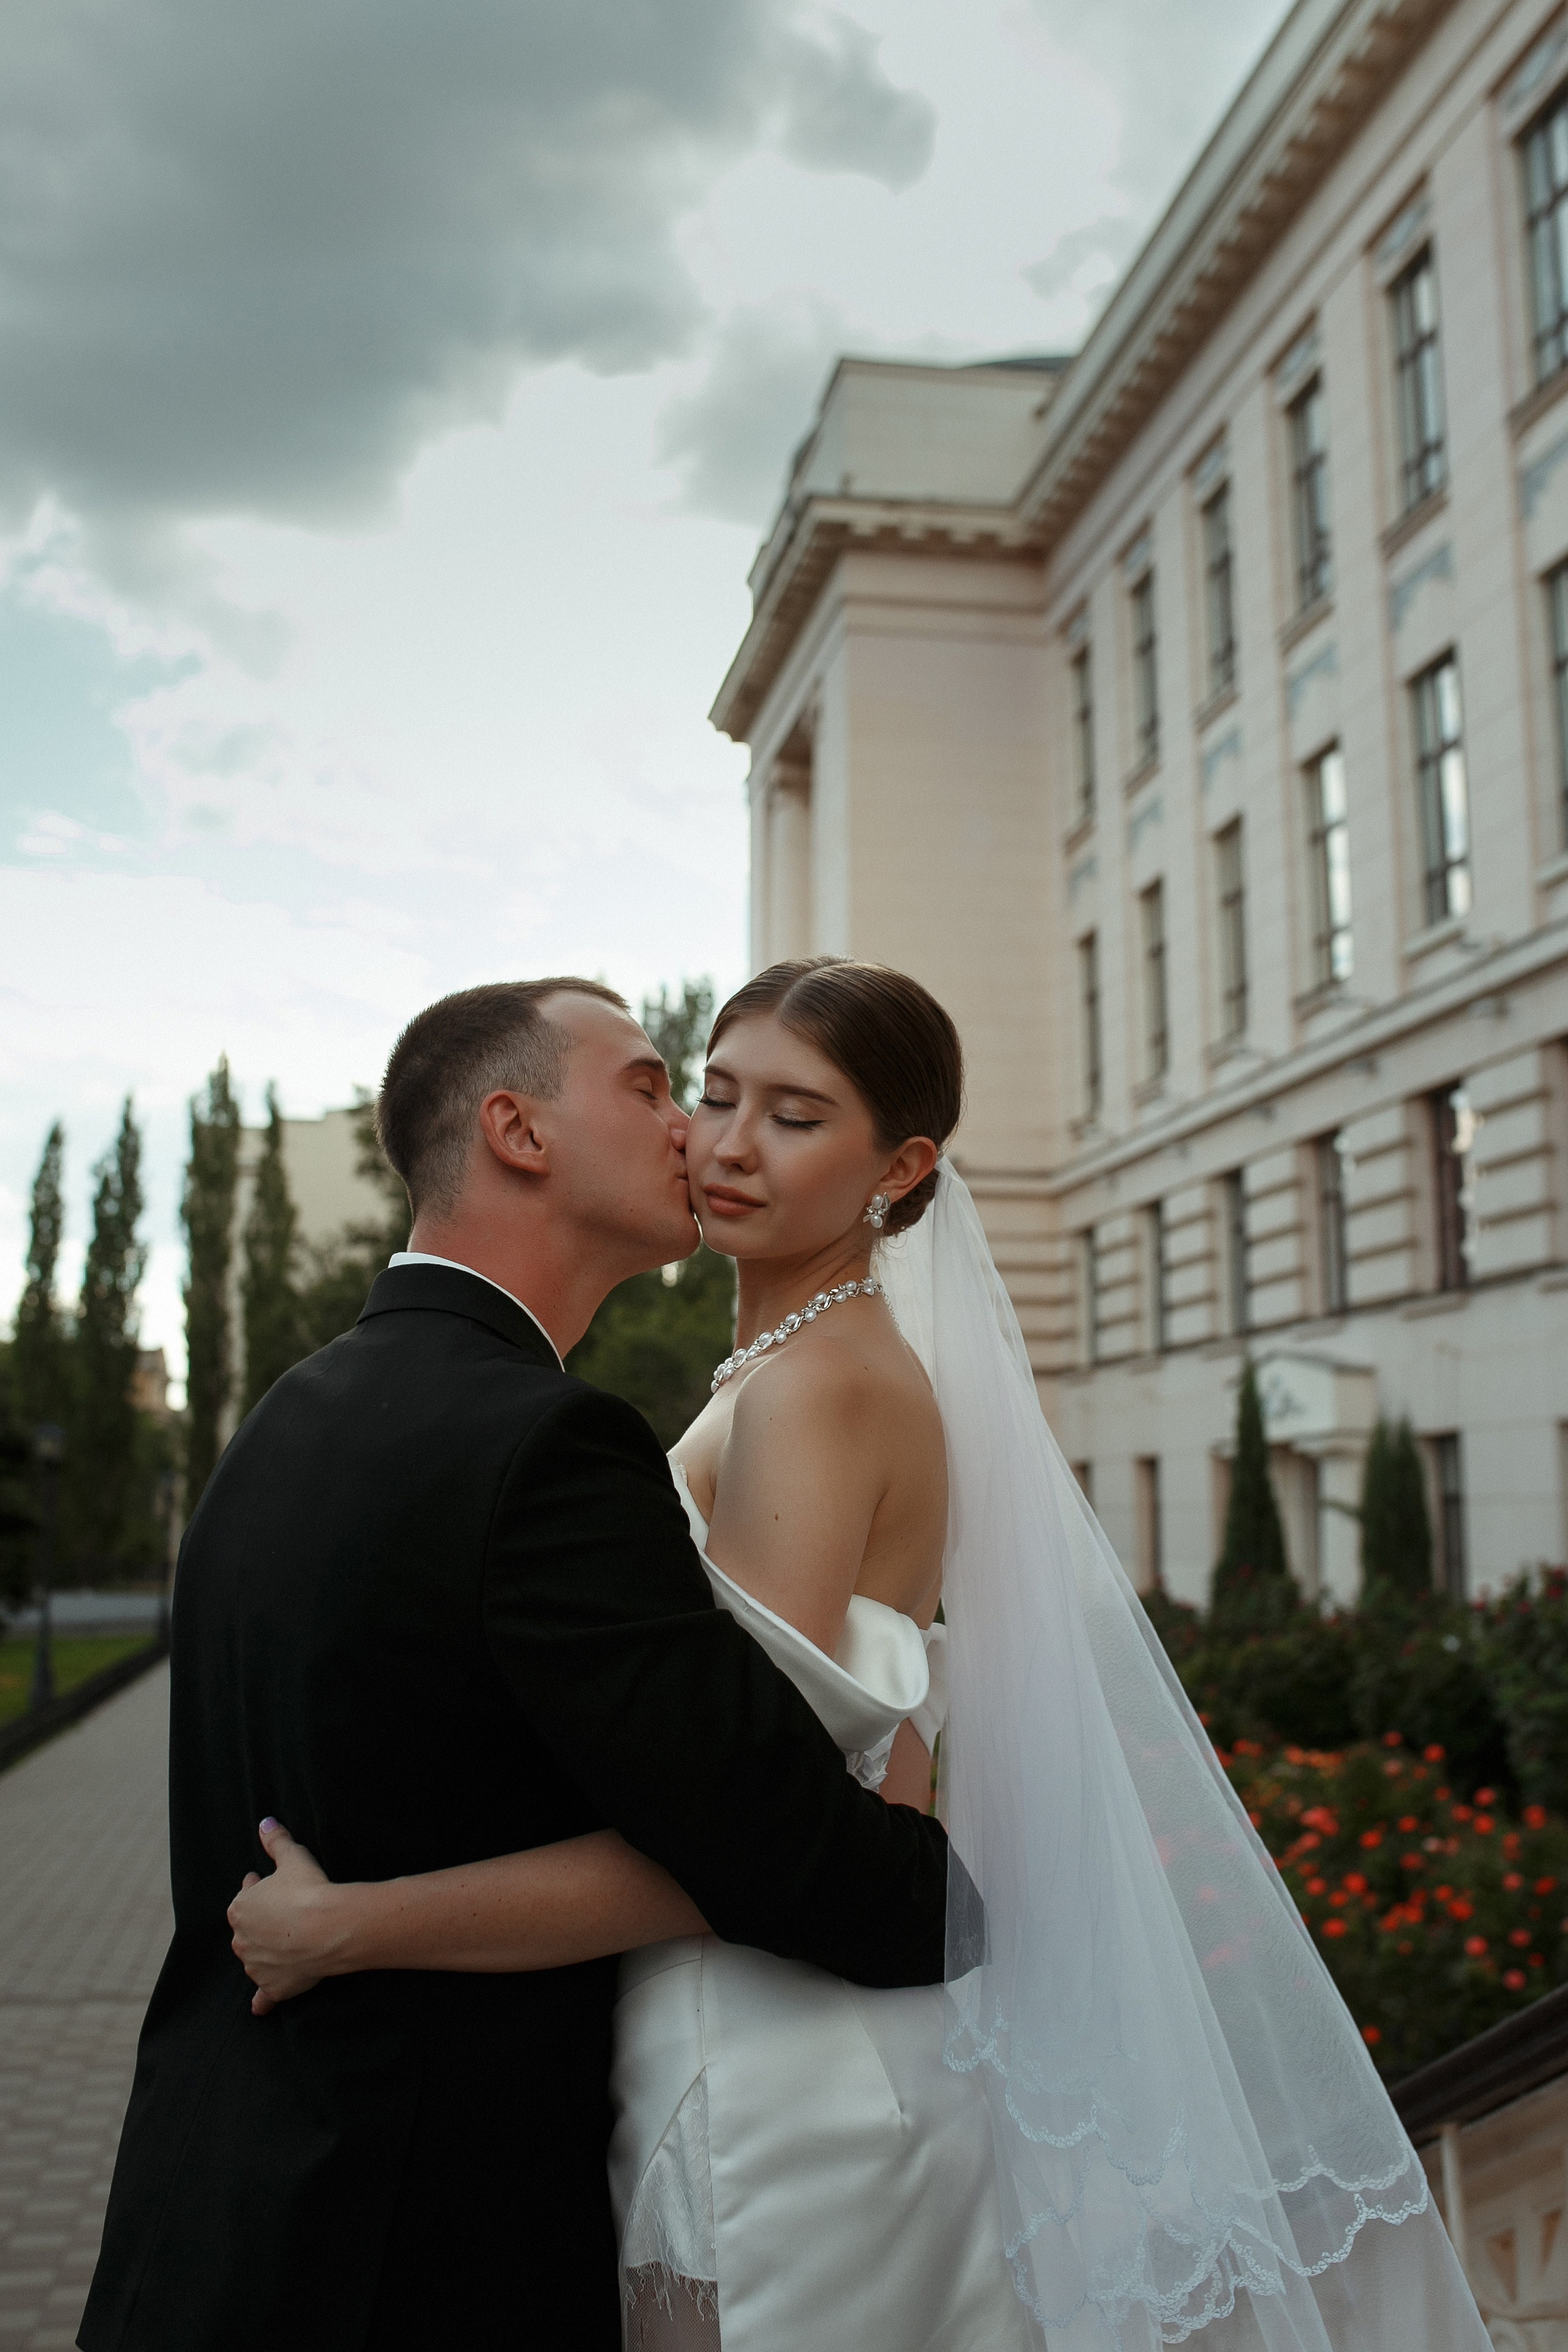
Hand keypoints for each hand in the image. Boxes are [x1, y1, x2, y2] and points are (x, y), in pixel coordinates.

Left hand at [228, 1818, 349, 2016]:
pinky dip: (261, 2000)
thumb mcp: (293, 1857)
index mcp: (241, 1908)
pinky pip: (263, 1997)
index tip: (272, 1886)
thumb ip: (276, 1840)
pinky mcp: (273, 1987)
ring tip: (286, 1946)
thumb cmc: (309, 1889)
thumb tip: (265, 1822)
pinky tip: (261, 2006)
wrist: (328, 1928)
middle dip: (262, 1923)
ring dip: (264, 1954)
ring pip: (255, 1959)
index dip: (259, 1890)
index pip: (245, 1896)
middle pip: (248, 1930)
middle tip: (284, 1915)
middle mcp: (241, 1939)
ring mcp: (256, 1966)